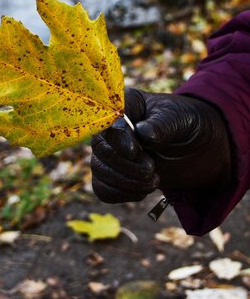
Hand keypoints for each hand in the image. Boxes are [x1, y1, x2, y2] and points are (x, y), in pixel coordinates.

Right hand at [91, 88, 231, 203]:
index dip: (119, 138)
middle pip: (101, 148)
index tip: (134, 152)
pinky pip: (102, 188)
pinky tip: (141, 191)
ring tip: (152, 182)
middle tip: (152, 170)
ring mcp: (111, 151)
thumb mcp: (180, 119)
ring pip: (99, 170)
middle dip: (127, 165)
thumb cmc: (188, 124)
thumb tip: (143, 134)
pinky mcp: (114, 173)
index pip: (111, 121)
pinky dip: (120, 194)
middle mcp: (113, 127)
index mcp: (127, 104)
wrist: (199, 148)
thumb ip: (162, 125)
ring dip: (125, 182)